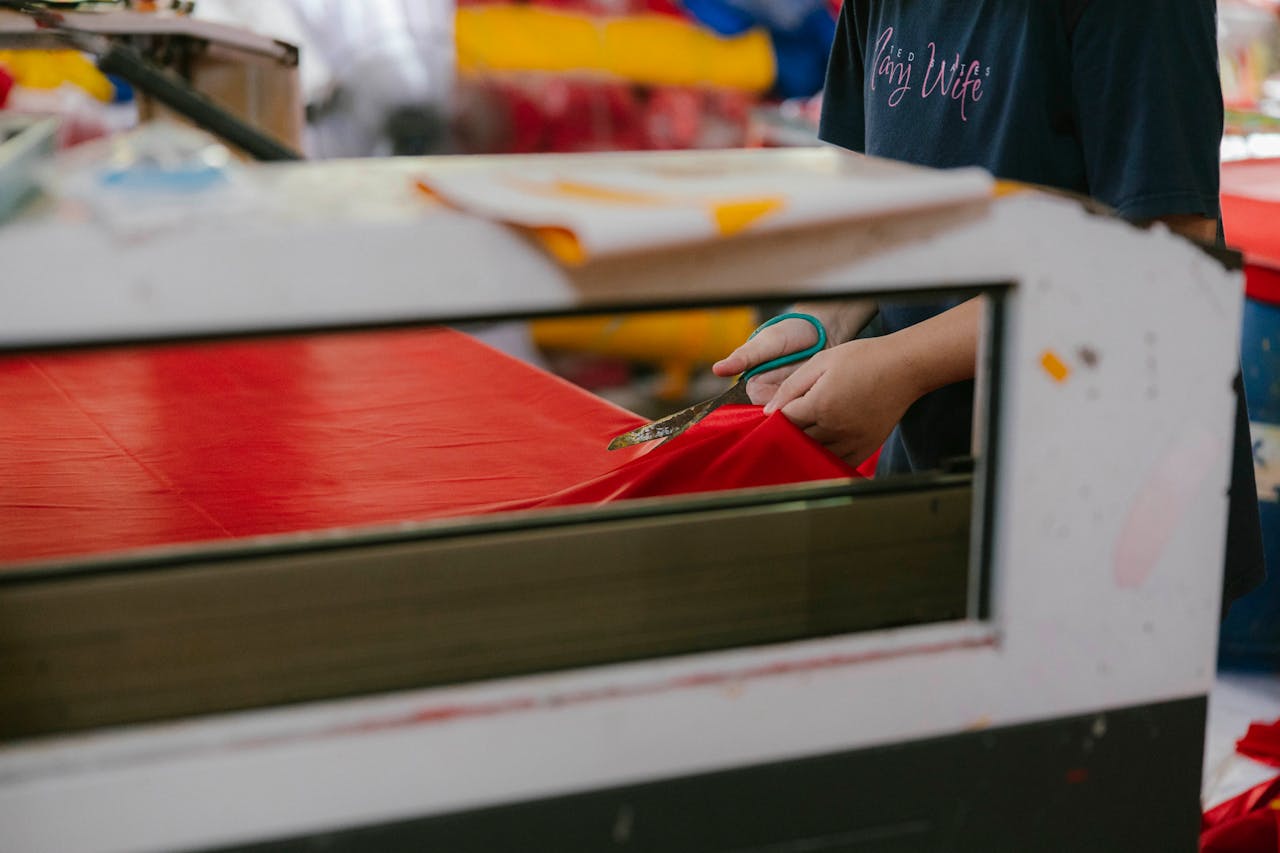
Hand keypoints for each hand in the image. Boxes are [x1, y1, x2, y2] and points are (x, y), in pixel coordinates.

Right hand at [711, 316, 822, 404]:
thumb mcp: (767, 342)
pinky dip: (817, 400)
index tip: (786, 384)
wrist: (821, 328)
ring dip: (805, 398)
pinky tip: (821, 387)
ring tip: (813, 379)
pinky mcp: (809, 399)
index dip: (773, 395)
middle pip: (777, 411)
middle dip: (791, 397)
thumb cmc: (790, 331)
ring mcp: (791, 398)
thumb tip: (717, 369)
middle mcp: (771, 395)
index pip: (759, 402)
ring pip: (794, 412)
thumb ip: (743, 357)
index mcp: (755, 385)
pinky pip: (810, 409)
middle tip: (803, 376)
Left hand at [762, 337, 920, 466]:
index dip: (776, 416)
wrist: (903, 368)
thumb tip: (769, 410)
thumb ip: (791, 386)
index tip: (776, 411)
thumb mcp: (821, 362)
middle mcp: (834, 428)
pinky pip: (838, 462)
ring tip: (807, 431)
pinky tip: (824, 444)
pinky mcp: (866, 448)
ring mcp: (852, 441)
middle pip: (797, 439)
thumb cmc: (863, 359)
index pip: (784, 421)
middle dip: (789, 431)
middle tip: (791, 420)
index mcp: (820, 404)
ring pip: (815, 454)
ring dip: (806, 445)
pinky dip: (826, 456)